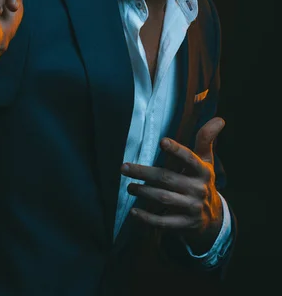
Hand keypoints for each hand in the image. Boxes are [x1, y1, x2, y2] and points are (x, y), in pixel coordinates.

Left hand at [121, 117, 224, 253]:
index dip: (177, 150)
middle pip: (168, 178)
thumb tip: (220, 119)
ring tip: (129, 187)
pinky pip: (164, 223)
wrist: (213, 218)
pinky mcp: (185, 225)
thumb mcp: (206, 161)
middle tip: (124, 168)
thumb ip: (206, 140)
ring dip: (144, 192)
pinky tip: (134, 212)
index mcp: (203, 171)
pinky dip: (148, 218)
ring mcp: (192, 208)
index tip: (162, 141)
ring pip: (164, 199)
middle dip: (144, 173)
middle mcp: (198, 189)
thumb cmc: (202, 181)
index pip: (190, 159)